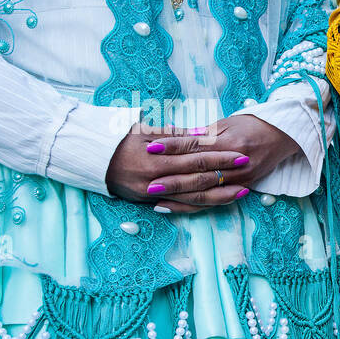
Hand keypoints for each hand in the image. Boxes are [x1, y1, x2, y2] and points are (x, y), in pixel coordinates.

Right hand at [106, 124, 250, 211]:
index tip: (238, 152)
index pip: (194, 157)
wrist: (92, 161)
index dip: (218, 156)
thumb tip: (201, 134)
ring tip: (243, 191)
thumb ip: (173, 135)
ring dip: (220, 195)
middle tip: (247, 166)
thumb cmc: (119, 141)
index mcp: (155, 159)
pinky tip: (220, 201)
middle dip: (224, 173)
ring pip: (193, 197)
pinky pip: (182, 206)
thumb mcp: (143, 132)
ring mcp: (154, 194)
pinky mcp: (151, 203)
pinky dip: (202, 204)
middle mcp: (156, 179)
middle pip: (198, 178)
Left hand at [141, 115, 304, 212]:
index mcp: (230, 141)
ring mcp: (242, 177)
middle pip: (199, 172)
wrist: (282, 135)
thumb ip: (200, 134)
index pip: (196, 145)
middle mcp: (236, 162)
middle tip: (148, 184)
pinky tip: (176, 206)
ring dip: (181, 196)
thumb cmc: (251, 125)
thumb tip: (171, 135)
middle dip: (173, 179)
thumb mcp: (225, 124)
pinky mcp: (244, 186)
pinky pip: (216, 200)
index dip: (172, 147)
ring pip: (206, 190)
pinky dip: (195, 204)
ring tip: (157, 199)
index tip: (151, 148)